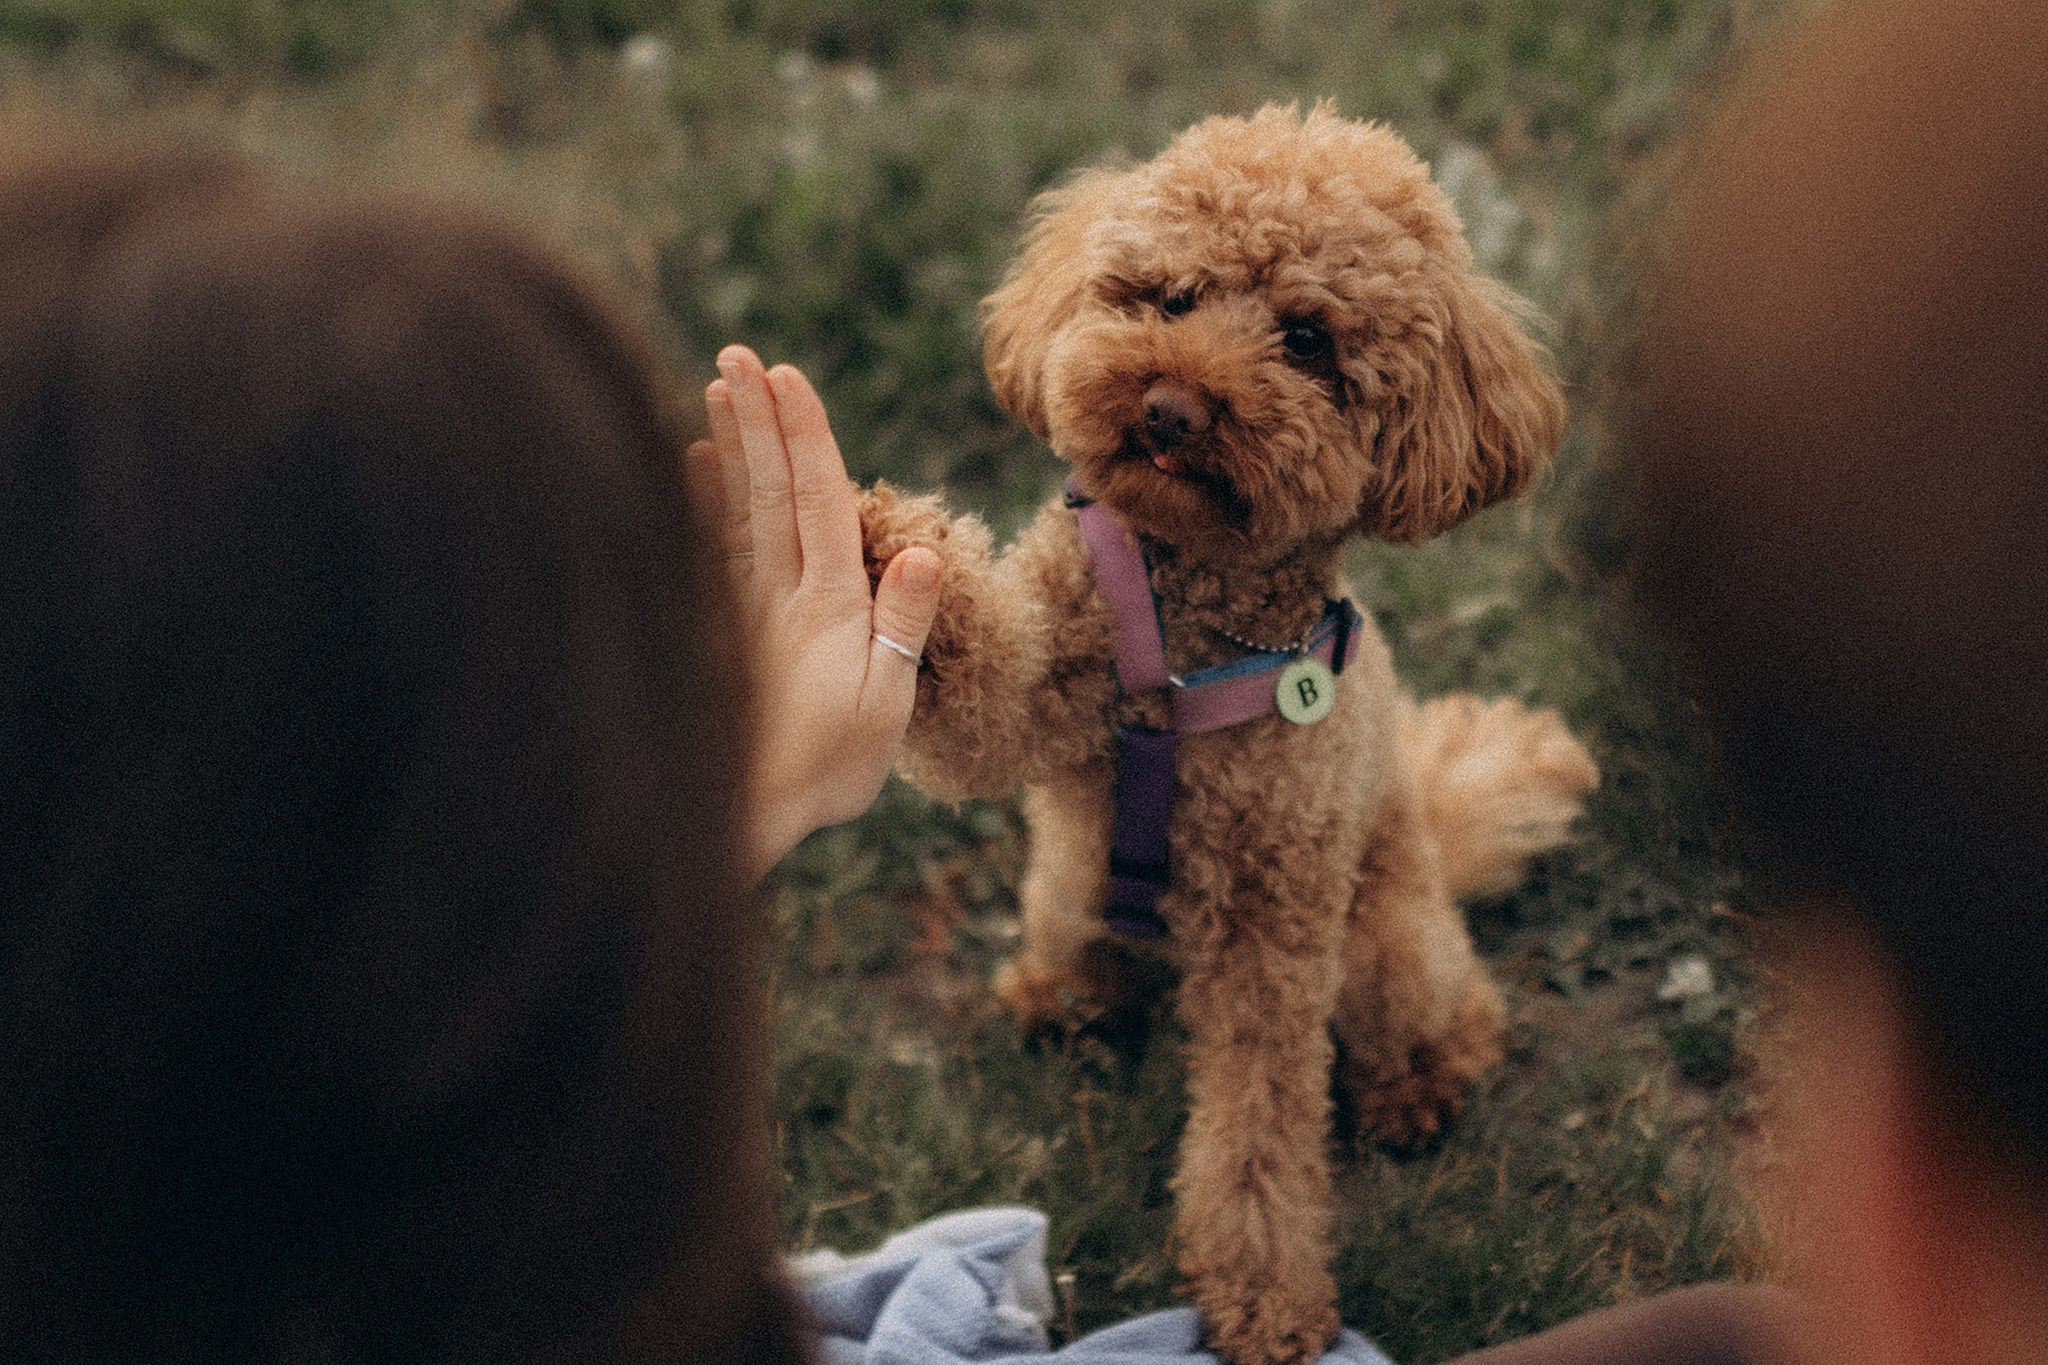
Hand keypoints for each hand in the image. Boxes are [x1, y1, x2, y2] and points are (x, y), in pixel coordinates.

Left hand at [687, 345, 940, 880]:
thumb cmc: (827, 769)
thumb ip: (900, 626)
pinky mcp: (718, 630)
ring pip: (736, 508)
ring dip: (728, 443)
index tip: (786, 376)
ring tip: (713, 384)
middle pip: (770, 488)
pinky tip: (689, 462)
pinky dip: (698, 500)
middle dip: (757, 418)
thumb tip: (921, 550)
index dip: (805, 435)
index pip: (818, 500)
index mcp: (829, 604)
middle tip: (738, 355)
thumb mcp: (885, 705)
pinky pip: (707, 548)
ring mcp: (744, 608)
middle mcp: (782, 593)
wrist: (745, 816)